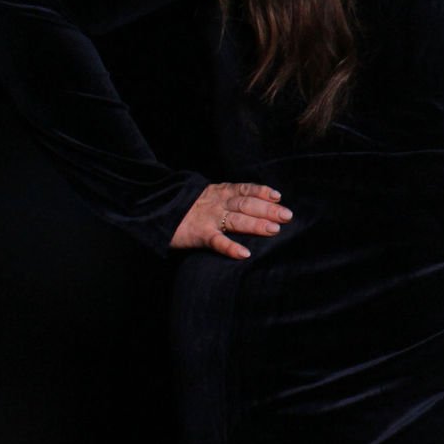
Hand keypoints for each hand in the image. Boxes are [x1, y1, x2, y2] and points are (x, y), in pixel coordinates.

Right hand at [172, 181, 288, 258]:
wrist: (156, 210)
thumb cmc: (187, 206)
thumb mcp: (209, 195)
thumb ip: (229, 198)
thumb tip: (258, 204)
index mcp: (221, 192)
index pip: (245, 189)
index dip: (262, 192)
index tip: (278, 196)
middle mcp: (218, 203)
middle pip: (246, 204)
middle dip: (268, 209)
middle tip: (287, 216)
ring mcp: (209, 218)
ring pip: (236, 220)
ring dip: (256, 224)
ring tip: (274, 230)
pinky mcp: (199, 234)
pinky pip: (217, 241)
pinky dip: (231, 248)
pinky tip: (244, 254)